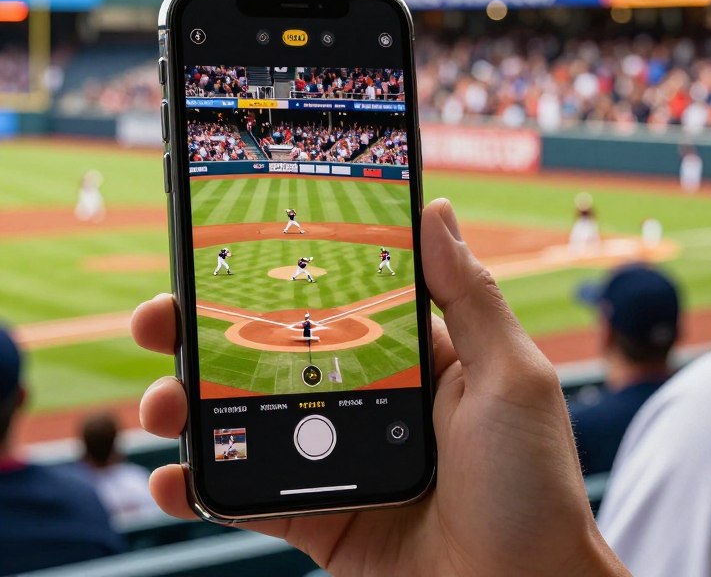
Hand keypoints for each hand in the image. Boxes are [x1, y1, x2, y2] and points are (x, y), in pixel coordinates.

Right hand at [134, 199, 626, 576]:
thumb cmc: (531, 481)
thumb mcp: (510, 375)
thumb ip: (469, 296)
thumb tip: (435, 211)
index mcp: (412, 357)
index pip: (333, 301)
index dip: (278, 276)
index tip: (225, 251)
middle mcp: (366, 399)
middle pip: (272, 353)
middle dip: (207, 333)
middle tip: (160, 317)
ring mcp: (336, 459)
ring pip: (244, 419)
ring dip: (188, 404)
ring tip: (160, 402)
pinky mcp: (316, 518)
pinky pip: (246, 495)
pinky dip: (200, 485)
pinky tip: (173, 475)